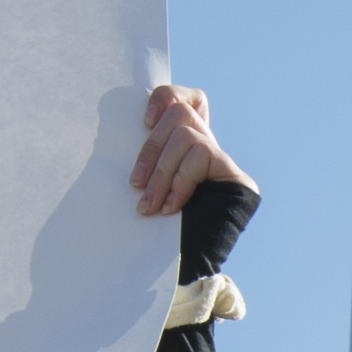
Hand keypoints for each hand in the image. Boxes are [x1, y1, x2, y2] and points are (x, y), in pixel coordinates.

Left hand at [132, 82, 252, 221]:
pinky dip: (180, 182)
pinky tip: (171, 207)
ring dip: (162, 172)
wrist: (203, 254)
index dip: (165, 97)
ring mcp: (220, 154)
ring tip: (150, 205)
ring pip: (185, 135)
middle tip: (136, 184)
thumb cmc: (171, 226)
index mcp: (186, 141)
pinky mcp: (230, 168)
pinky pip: (200, 156)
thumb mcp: (153, 187)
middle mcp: (206, 141)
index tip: (145, 122)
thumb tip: (121, 148)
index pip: (185, 97)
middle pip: (179, 113)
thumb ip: (149, 163)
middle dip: (151, 149)